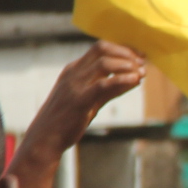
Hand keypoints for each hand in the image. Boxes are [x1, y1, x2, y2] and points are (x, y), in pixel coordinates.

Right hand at [16, 41, 143, 169]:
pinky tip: (135, 81)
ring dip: (127, 65)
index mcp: (74, 69)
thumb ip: (111, 88)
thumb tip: (136, 78)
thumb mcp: (91, 99)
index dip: (123, 49)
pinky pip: (103, 84)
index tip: (140, 57)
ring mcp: (74, 85)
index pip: (100, 48)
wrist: (45, 138)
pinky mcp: (79, 100)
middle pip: (102, 48)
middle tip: (142, 64)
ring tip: (141, 74)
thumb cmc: (68, 119)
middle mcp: (73, 73)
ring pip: (104, 63)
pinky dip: (122, 79)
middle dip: (126, 53)